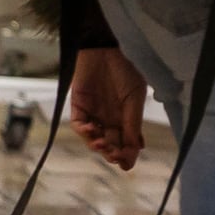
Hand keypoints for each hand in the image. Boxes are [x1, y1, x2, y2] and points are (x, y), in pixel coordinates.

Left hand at [69, 47, 147, 170]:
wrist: (108, 49)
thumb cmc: (126, 70)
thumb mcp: (135, 99)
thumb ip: (132, 123)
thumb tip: (136, 149)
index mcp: (126, 117)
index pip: (126, 142)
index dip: (126, 155)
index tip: (128, 165)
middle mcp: (109, 118)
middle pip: (110, 144)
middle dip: (112, 154)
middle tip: (116, 158)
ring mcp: (93, 113)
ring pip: (93, 139)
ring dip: (98, 146)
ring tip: (104, 146)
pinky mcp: (79, 106)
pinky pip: (79, 125)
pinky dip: (86, 132)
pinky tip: (94, 132)